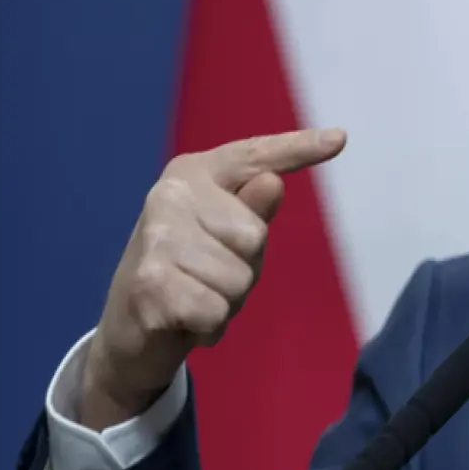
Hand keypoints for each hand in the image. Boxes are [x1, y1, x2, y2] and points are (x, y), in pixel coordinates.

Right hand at [78, 128, 346, 429]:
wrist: (127, 331)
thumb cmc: (190, 274)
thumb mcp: (227, 239)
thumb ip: (252, 210)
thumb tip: (273, 181)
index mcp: (194, 173)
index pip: (255, 156)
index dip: (299, 148)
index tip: (341, 138)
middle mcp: (171, 195)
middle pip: (256, 236)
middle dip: (244, 270)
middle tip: (206, 278)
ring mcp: (156, 237)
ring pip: (239, 279)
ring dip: (226, 303)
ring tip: (194, 297)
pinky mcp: (150, 282)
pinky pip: (217, 311)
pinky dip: (209, 328)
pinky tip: (183, 321)